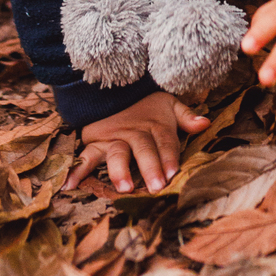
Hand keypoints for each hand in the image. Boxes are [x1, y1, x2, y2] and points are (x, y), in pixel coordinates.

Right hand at [64, 93, 208, 194]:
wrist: (114, 88)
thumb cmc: (147, 104)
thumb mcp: (168, 104)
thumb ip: (186, 116)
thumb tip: (205, 124)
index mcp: (155, 125)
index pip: (165, 142)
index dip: (169, 157)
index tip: (173, 174)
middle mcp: (134, 132)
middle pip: (143, 149)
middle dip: (149, 167)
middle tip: (155, 186)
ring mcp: (114, 137)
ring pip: (117, 153)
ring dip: (120, 170)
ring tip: (124, 188)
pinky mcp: (95, 141)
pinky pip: (86, 156)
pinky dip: (77, 170)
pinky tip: (70, 185)